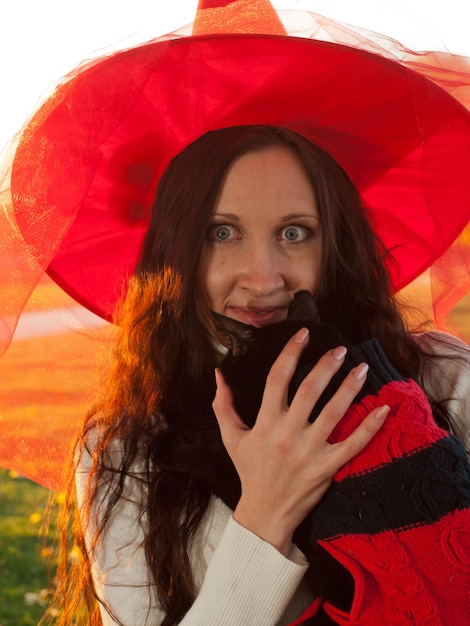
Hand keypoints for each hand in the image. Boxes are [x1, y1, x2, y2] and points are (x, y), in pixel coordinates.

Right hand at [212, 327, 388, 555]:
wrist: (264, 513)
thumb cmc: (249, 471)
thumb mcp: (231, 438)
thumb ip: (223, 406)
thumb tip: (219, 374)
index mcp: (265, 424)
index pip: (277, 379)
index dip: (290, 353)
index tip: (303, 334)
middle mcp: (287, 434)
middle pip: (310, 391)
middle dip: (326, 366)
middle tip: (340, 349)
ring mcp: (309, 452)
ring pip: (334, 413)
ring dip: (350, 388)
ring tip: (362, 368)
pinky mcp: (327, 468)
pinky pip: (353, 445)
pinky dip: (370, 427)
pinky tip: (383, 408)